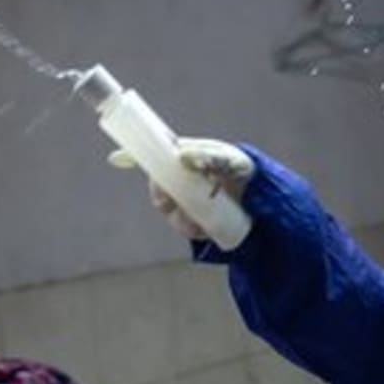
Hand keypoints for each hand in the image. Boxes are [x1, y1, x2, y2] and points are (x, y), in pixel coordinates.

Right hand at [107, 138, 252, 241]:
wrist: (266, 204)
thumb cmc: (247, 173)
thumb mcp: (231, 161)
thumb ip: (209, 156)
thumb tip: (181, 157)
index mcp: (186, 158)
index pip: (155, 155)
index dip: (134, 155)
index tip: (117, 158)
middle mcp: (182, 178)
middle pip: (158, 187)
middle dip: (163, 196)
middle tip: (173, 199)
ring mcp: (187, 199)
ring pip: (169, 210)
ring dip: (180, 216)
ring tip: (199, 218)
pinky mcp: (195, 219)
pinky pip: (183, 226)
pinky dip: (191, 228)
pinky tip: (204, 228)